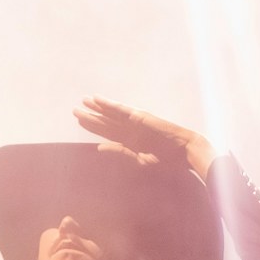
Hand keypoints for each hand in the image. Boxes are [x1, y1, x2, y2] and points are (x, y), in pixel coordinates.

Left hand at [76, 97, 214, 179]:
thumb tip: (99, 147)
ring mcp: (134, 122)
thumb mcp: (139, 158)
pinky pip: (120, 110)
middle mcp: (130, 130)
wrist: (185, 152)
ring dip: (96, 108)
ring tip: (82, 102)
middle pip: (106, 122)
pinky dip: (108, 104)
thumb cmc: (168, 159)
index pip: (107, 133)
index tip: (80, 123)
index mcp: (130, 141)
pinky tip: (96, 99)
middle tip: (75, 111)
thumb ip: (120, 151)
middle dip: (90, 117)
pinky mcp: (139, 117)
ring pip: (110, 114)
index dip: (93, 127)